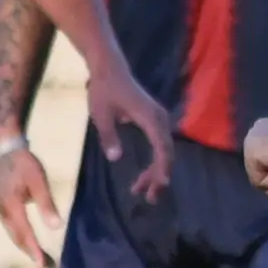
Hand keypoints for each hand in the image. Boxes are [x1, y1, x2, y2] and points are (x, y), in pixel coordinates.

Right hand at [0, 144, 59, 267]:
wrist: (2, 149)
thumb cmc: (23, 163)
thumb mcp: (38, 182)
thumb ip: (46, 204)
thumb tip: (57, 227)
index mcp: (12, 208)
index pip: (25, 234)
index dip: (35, 251)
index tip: (42, 266)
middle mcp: (3, 213)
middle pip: (18, 239)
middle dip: (32, 254)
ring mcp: (0, 211)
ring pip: (14, 234)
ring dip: (27, 248)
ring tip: (41, 260)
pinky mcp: (1, 207)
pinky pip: (12, 228)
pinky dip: (22, 238)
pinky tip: (30, 242)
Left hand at [81, 57, 175, 203]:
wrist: (109, 69)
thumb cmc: (104, 90)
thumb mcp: (101, 114)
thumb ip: (108, 136)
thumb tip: (116, 158)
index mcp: (149, 117)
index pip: (162, 147)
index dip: (162, 167)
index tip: (161, 184)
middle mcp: (159, 119)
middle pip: (167, 152)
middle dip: (160, 176)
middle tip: (150, 198)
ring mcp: (159, 120)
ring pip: (164, 151)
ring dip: (155, 172)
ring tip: (142, 193)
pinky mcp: (154, 121)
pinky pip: (159, 146)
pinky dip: (154, 162)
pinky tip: (142, 178)